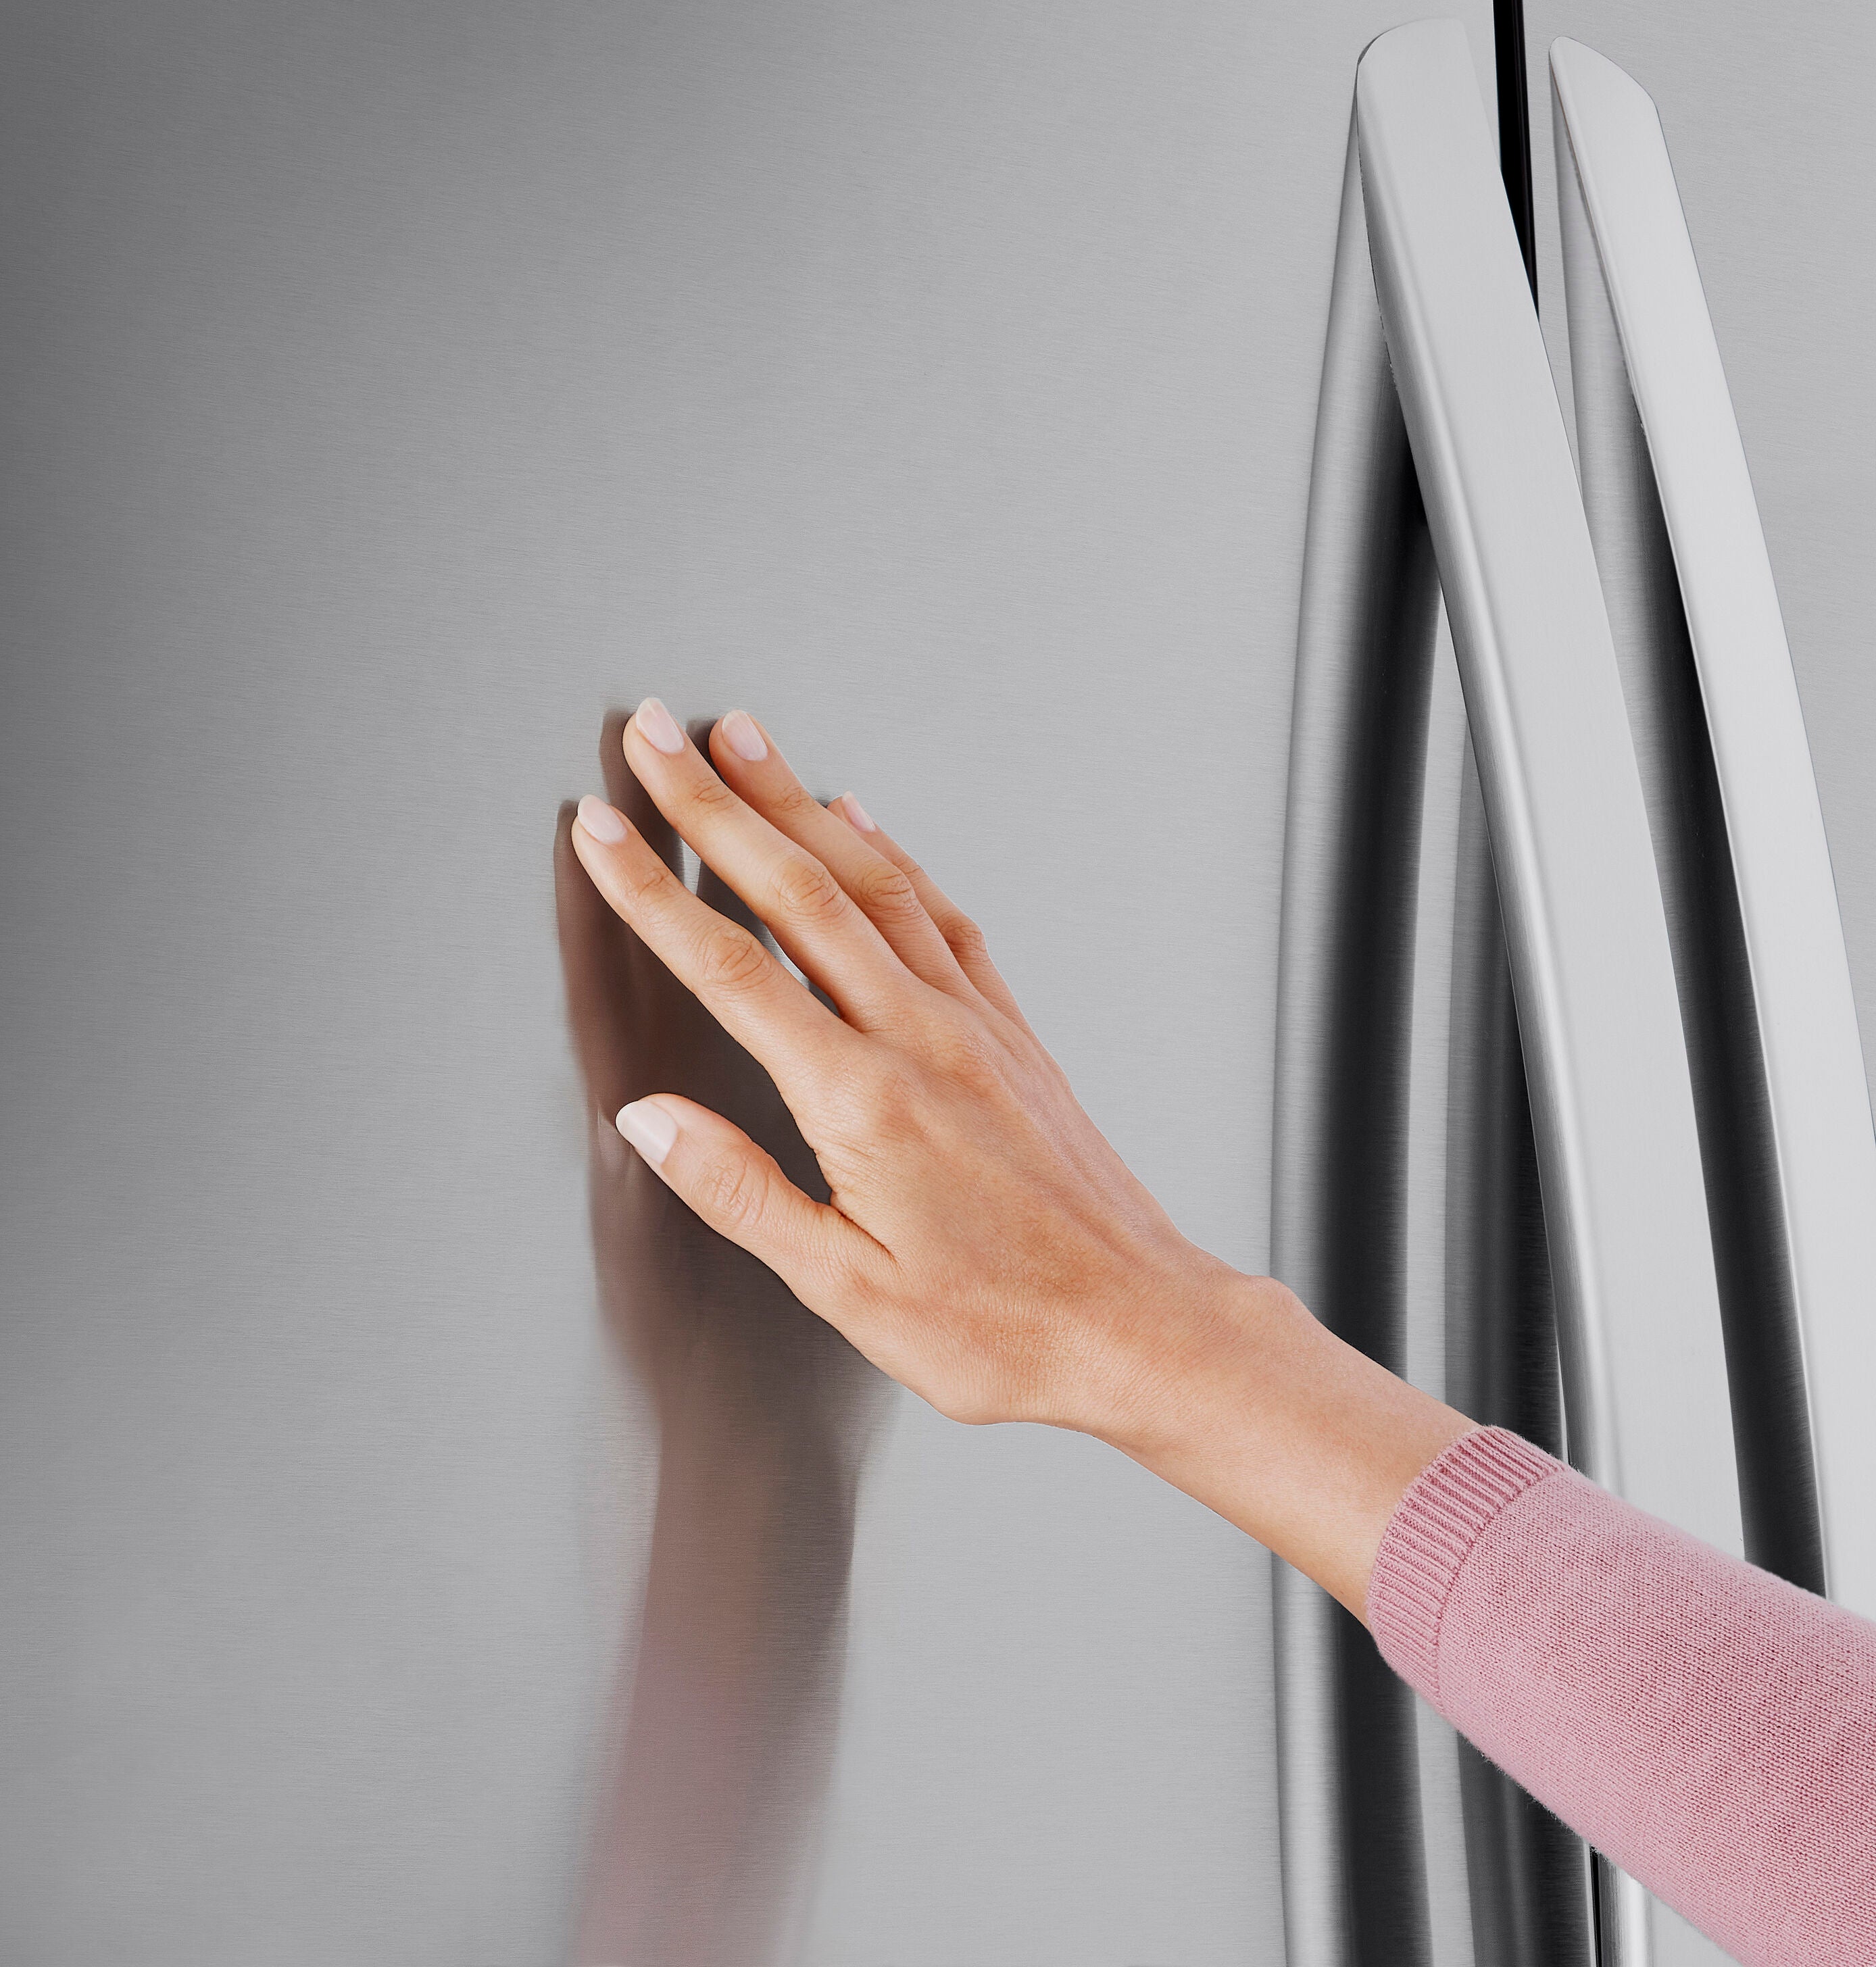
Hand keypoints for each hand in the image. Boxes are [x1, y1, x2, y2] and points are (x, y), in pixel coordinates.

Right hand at [569, 700, 1470, 1617]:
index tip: (602, 827)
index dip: (654, 890)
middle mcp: (919, 1036)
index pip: (730, 968)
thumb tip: (651, 1123)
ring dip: (800, 801)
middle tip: (658, 733)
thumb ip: (741, 1193)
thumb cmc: (1001, 1327)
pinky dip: (892, 853)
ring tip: (747, 739)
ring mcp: (972, 1023)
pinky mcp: (1011, 1030)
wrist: (1139, 1321)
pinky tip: (864, 821)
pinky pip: (942, 914)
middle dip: (716, 802)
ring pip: (872, 879)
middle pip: (797, 890)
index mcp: (861, 1100)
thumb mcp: (848, 1290)